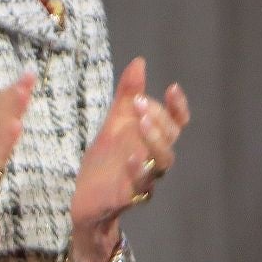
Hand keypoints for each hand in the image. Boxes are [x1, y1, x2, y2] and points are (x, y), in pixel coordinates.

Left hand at [70, 57, 190, 261]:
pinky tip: (131, 156)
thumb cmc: (105, 161)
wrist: (84, 198)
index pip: (177, 122)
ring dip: (156, 140)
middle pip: (171, 138)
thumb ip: (127, 95)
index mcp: (152, 139)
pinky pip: (142, 185)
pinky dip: (138, 170)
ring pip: (163, 161)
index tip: (171, 87)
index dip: (178, 106)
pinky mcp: (130, 196)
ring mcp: (145, 178)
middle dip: (159, 118)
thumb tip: (140, 62)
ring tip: (142, 122)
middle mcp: (154, 158)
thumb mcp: (114, 123)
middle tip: (141, 102)